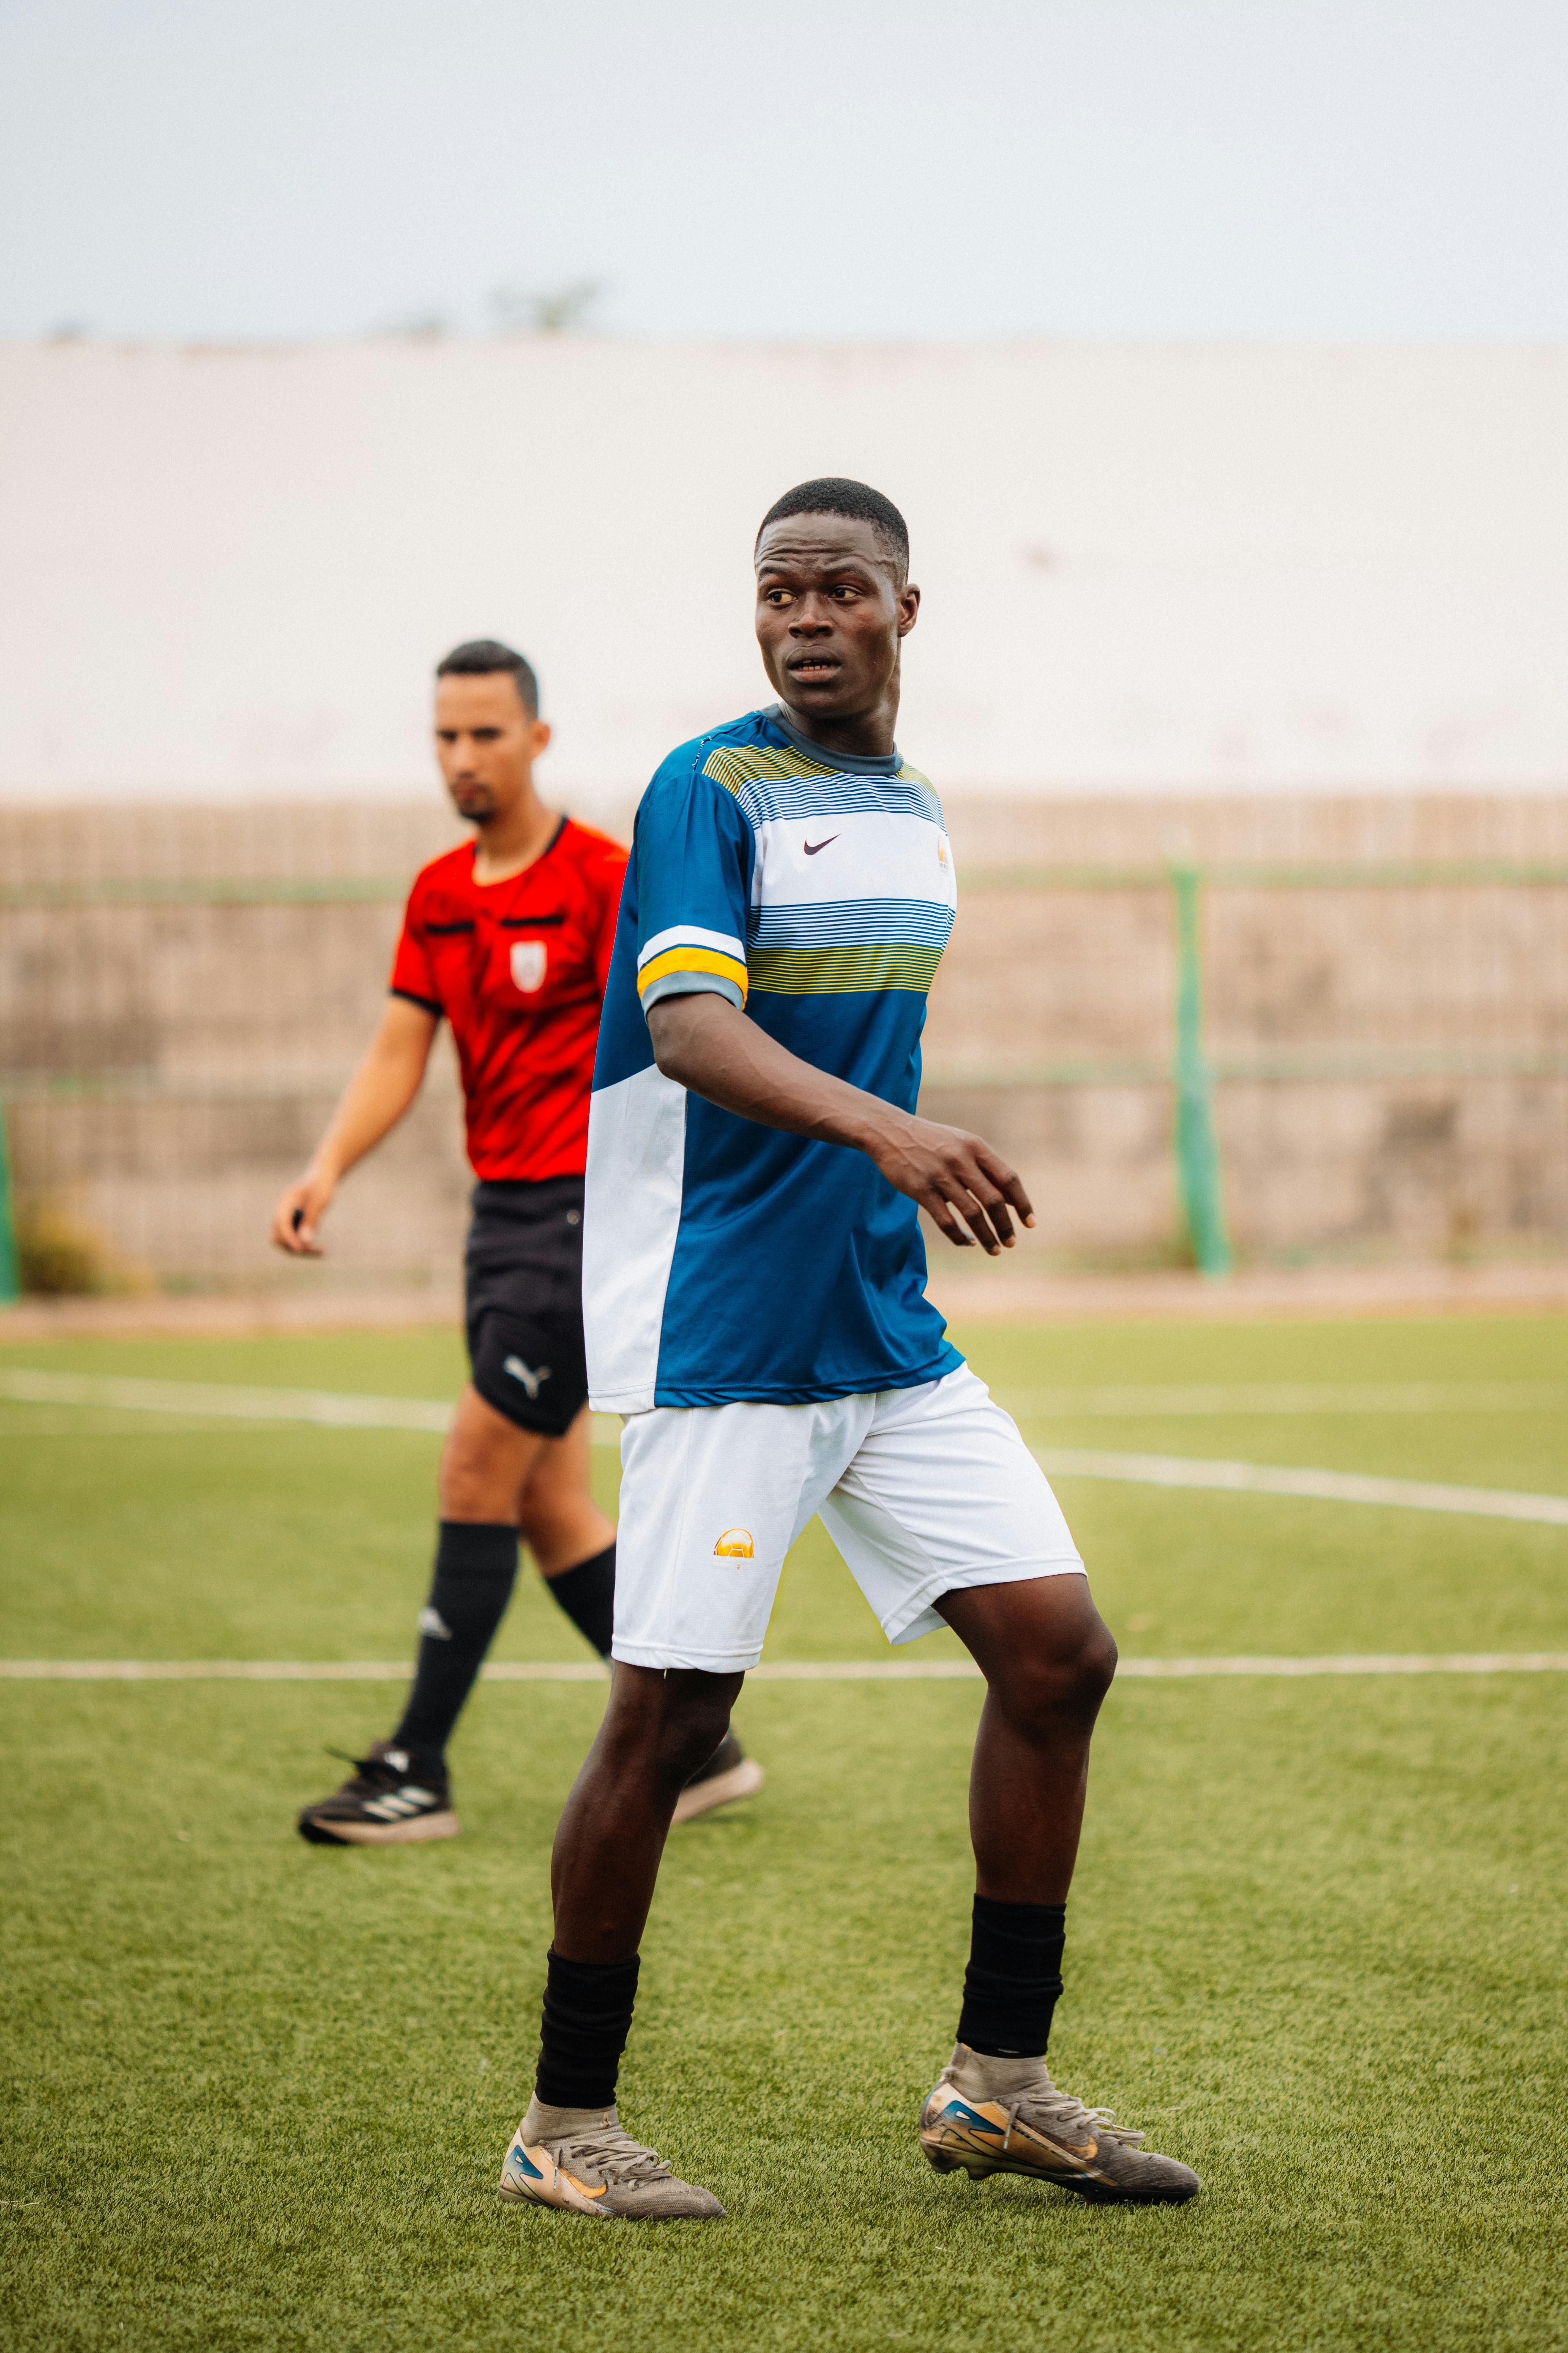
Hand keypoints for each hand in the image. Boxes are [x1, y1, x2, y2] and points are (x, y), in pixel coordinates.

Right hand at [271, 1169, 334, 1256]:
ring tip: (320, 1251)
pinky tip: (319, 1248)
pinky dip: (304, 1245)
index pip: (282, 1224)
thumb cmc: (321, 1186)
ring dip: (300, 1248)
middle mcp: (282, 1211)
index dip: (290, 1238)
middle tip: (316, 1250)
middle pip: (279, 1236)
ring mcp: (285, 1218)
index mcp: (286, 1202)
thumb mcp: (319, 1201)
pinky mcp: (292, 1223)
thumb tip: (305, 1241)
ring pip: (285, 1241)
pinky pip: (293, 1239)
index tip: (303, 1249)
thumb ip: (311, 1220)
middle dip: (294, 1246)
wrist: (321, 1177)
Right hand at [864, 1112, 1034, 1255]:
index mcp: (975, 1147)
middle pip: (993, 1200)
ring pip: (972, 1214)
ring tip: (994, 1250)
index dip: (1022, 1203)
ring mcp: (940, 1175)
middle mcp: (961, 1160)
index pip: (1008, 1179)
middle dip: (1005, 1226)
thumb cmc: (932, 1141)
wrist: (890, 1132)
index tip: (1030, 1223)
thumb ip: (987, 1169)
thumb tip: (1012, 1201)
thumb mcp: (963, 1144)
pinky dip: (959, 1237)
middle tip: (1011, 1243)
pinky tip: (967, 1242)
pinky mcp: (921, 1190)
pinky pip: (946, 1221)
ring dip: (986, 1236)